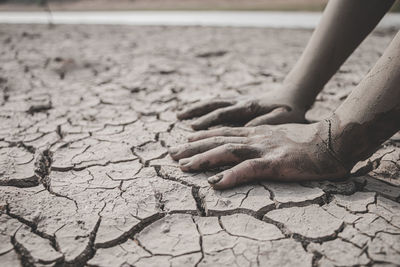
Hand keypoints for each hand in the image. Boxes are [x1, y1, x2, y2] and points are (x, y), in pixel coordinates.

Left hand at [168, 122, 348, 188]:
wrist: (332, 142)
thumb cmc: (308, 142)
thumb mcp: (280, 137)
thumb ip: (263, 141)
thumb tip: (248, 151)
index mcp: (256, 133)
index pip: (222, 134)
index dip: (201, 138)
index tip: (183, 143)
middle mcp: (255, 137)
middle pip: (218, 140)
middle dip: (193, 147)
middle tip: (172, 154)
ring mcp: (264, 148)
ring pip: (227, 151)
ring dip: (204, 159)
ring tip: (184, 167)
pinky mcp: (275, 162)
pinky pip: (249, 169)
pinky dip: (231, 175)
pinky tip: (216, 184)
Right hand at [177, 88, 307, 129]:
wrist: (294, 96)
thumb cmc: (291, 111)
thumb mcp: (283, 119)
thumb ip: (266, 123)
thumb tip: (248, 127)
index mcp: (249, 107)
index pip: (224, 114)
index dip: (208, 122)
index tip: (192, 130)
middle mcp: (239, 102)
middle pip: (212, 108)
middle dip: (194, 116)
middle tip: (178, 124)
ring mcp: (237, 101)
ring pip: (212, 103)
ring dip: (195, 109)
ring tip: (178, 116)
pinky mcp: (237, 103)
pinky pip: (216, 104)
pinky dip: (203, 108)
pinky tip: (194, 115)